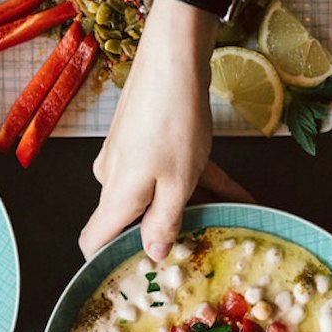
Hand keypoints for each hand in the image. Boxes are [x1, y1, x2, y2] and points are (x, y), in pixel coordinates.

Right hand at [79, 0, 216, 260]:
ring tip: (237, 218)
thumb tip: (151, 253)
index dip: (108, 262)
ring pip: (158, 192)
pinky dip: (199, 181)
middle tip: (207, 249)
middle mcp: (114, 178)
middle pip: (132, 219)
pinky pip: (170, 170)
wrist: (174, 56)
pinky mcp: (146, 137)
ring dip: (196, 205)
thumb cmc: (174, 120)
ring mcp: (129, 156)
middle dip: (170, 233)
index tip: (139, 276)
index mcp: (116, 195)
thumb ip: (165, 221)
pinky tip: (239, 194)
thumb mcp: (178, 182)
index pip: (92, 241)